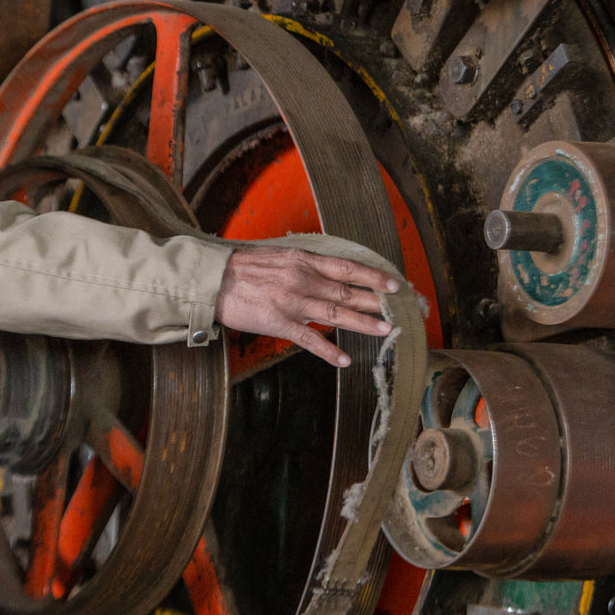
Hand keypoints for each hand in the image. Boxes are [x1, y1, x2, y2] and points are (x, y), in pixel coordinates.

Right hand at [214, 246, 398, 367]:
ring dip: (363, 323)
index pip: (347, 268)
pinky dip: (328, 351)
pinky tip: (345, 360)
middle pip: (348, 292)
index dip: (373, 276)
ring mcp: (292, 302)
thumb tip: (325, 269)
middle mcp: (303, 279)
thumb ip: (303, 263)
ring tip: (385, 330)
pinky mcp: (279, 323)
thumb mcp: (278, 254)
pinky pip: (308, 339)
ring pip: (335, 314)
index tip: (394, 283)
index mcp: (304, 260)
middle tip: (401, 310)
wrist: (212, 279)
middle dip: (377, 302)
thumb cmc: (242, 266)